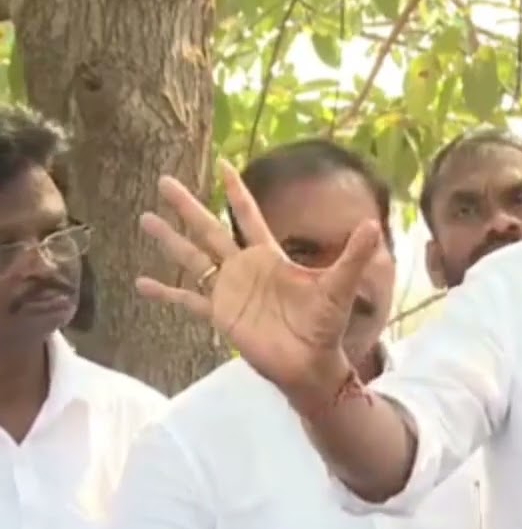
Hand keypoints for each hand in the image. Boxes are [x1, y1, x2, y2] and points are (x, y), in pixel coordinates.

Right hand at [135, 161, 381, 399]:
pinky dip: (166, 292)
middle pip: (210, 229)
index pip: (249, 216)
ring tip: (144, 218)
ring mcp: (230, 290)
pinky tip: (140, 283)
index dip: (236, 192)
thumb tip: (374, 224)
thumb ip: (354, 255)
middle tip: (164, 180)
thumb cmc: (325, 325)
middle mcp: (245, 268)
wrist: (310, 364)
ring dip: (169, 240)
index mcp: (270, 256)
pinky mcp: (221, 315)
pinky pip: (188, 301)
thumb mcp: (339, 286)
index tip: (222, 164)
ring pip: (193, 258)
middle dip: (188, 206)